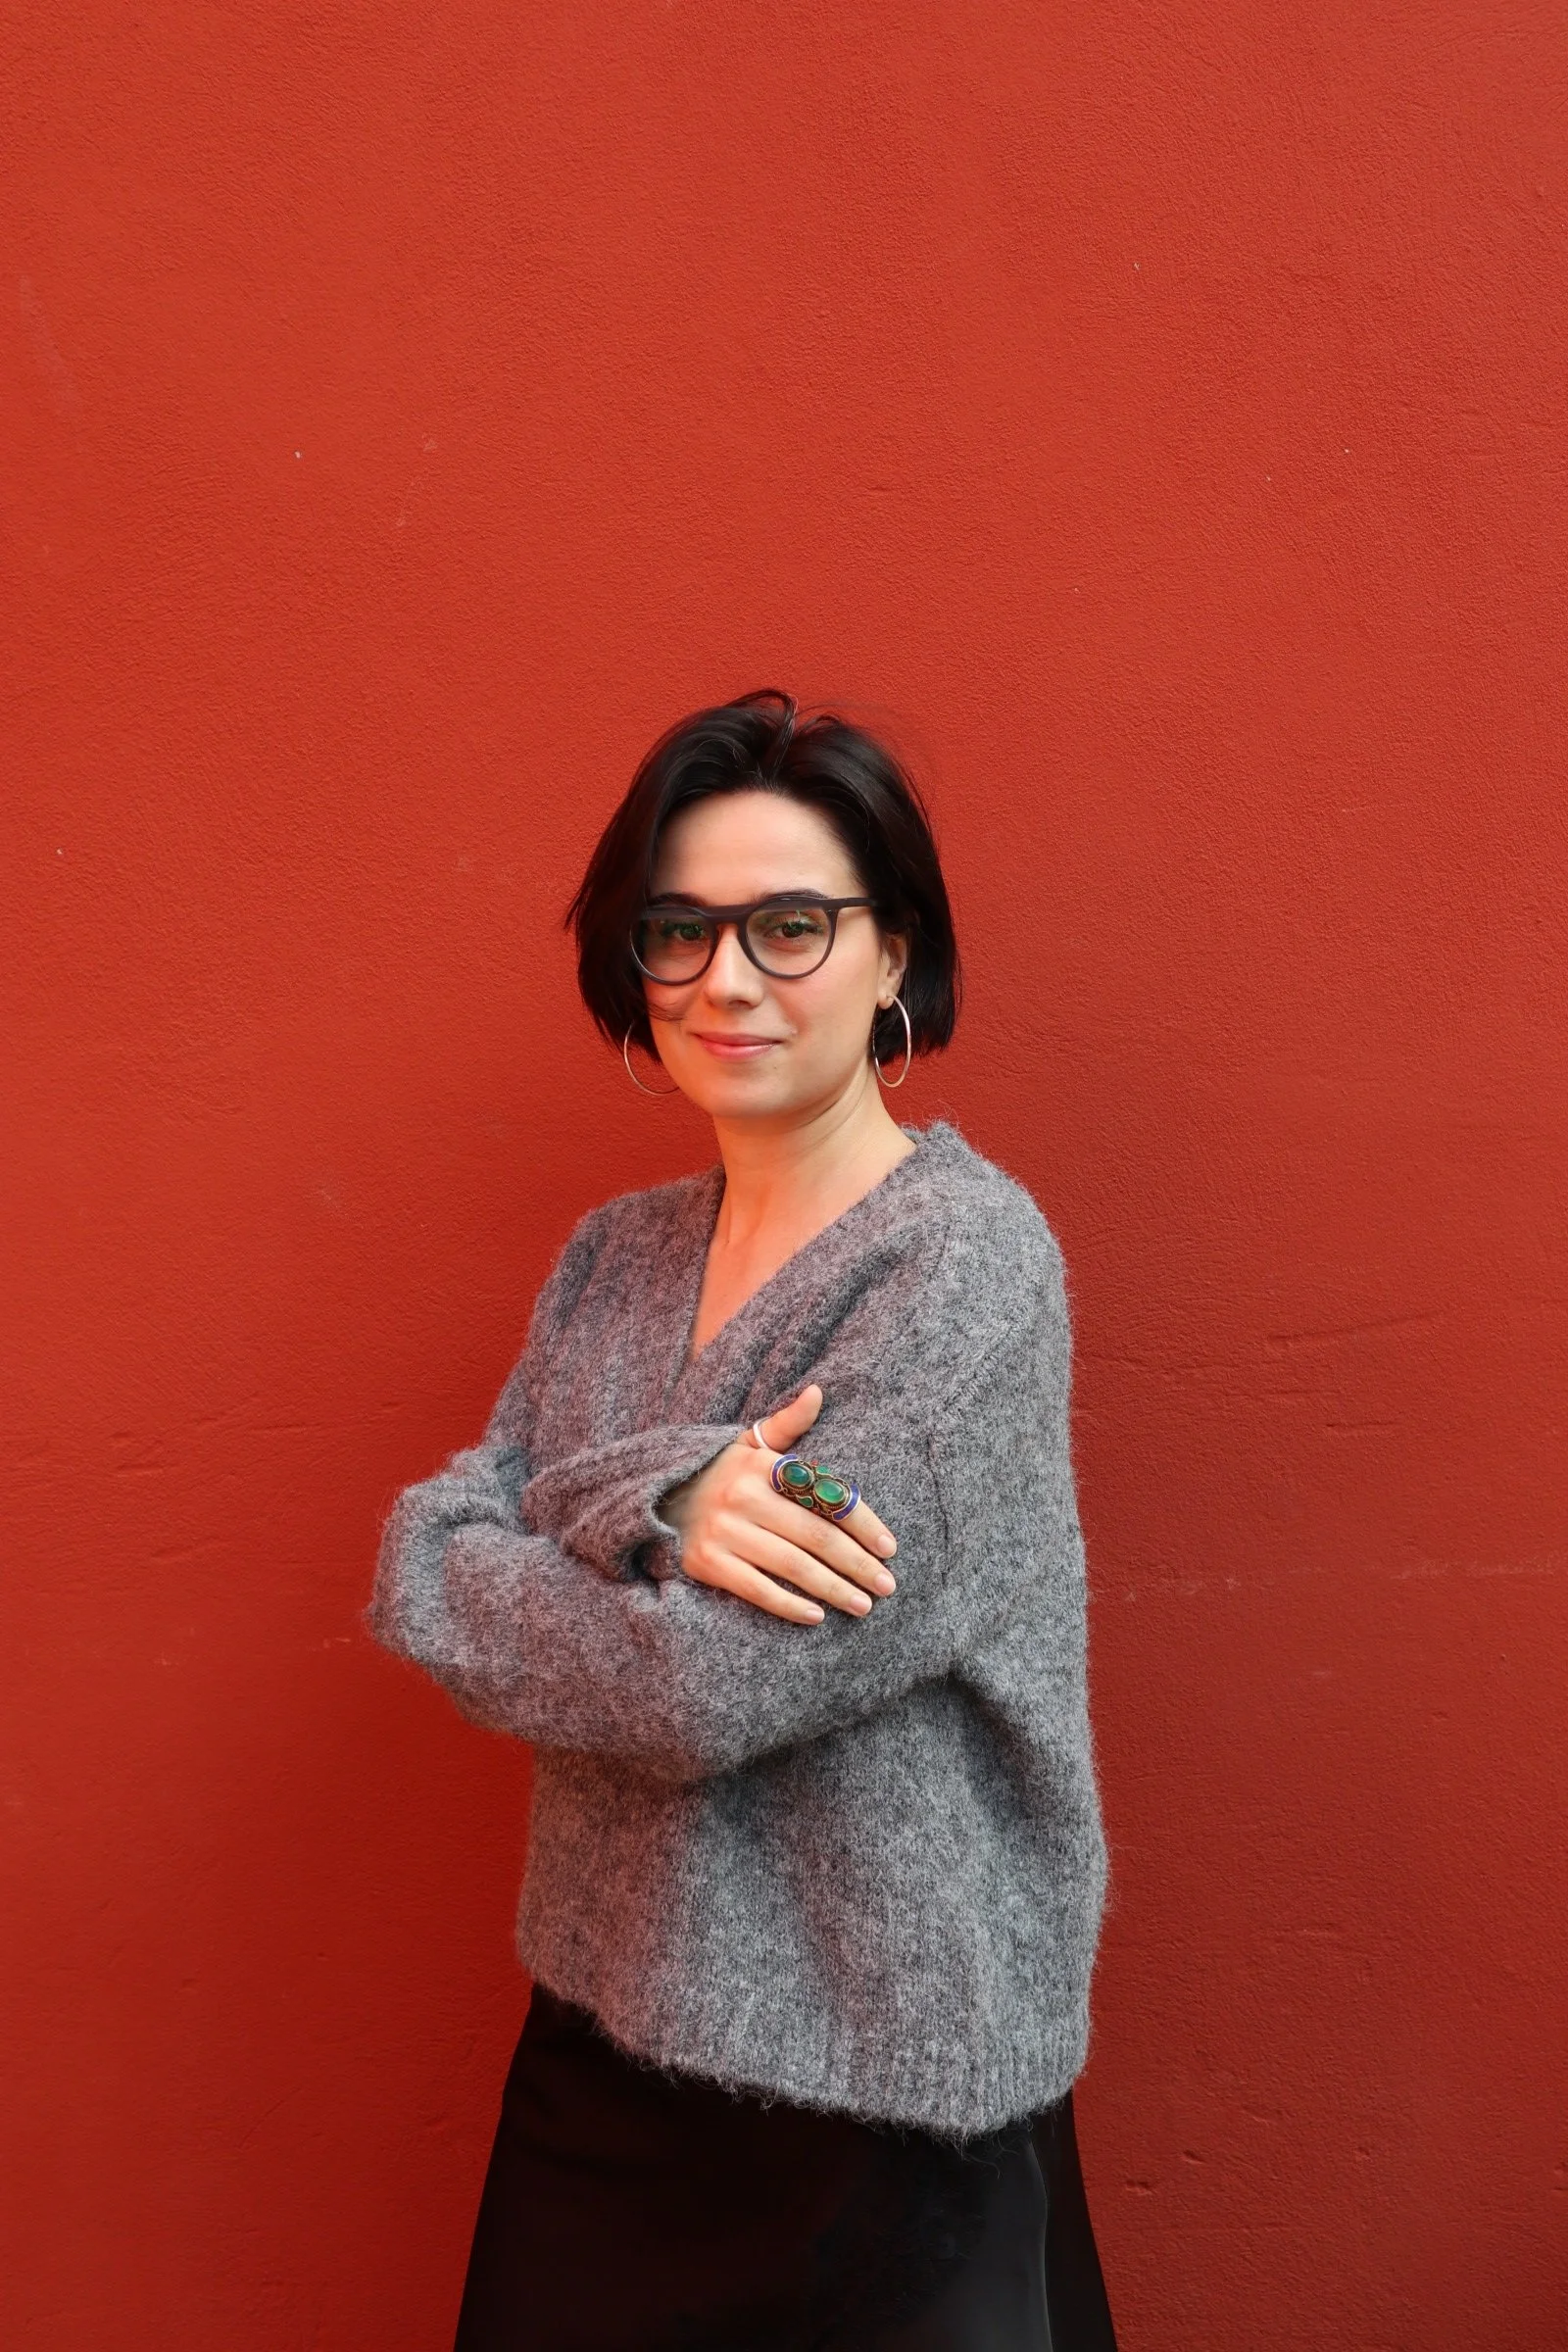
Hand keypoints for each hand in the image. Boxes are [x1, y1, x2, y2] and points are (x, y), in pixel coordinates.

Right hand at [661, 1385, 898, 1625]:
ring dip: (833, 1588)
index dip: (862, 1523)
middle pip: (815, 1535)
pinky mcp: (707, 1563)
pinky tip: (816, 1616)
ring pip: (792, 1565)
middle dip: (857, 1564)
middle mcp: (744, 1496)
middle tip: (887, 1585)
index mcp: (762, 1465)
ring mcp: (724, 1532)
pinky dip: (789, 1605)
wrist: (655, 1499)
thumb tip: (818, 1392)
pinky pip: (757, 1589)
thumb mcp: (748, 1444)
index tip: (890, 1548)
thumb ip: (787, 1423)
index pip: (825, 1495)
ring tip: (863, 1605)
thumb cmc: (718, 1474)